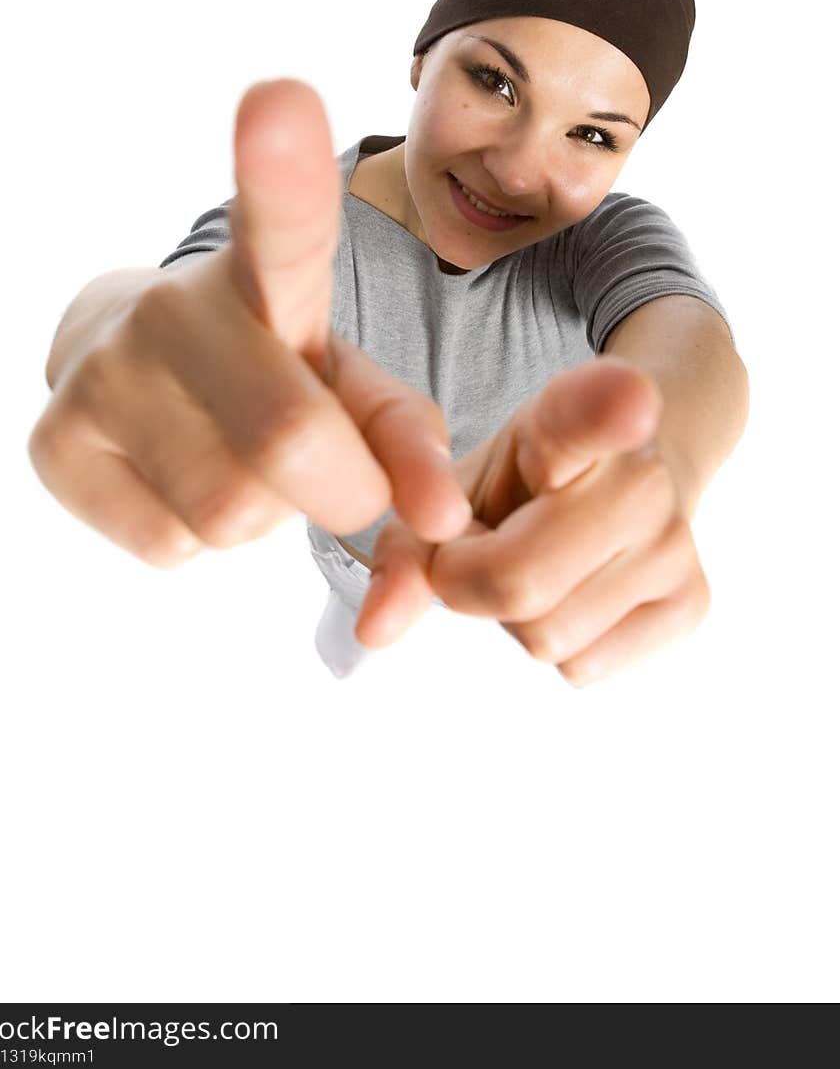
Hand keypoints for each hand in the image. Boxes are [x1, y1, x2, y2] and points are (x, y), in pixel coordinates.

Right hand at [28, 79, 471, 565]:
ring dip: (263, 516)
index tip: (280, 99)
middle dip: (342, 489)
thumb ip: (404, 435)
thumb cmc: (268, 370)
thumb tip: (440, 518)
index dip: (282, 171)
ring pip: (227, 512)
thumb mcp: (347, 382)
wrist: (131, 368)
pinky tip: (181, 482)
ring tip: (238, 463)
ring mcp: (101, 373)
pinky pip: (170, 545)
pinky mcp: (53, 444)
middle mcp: (171, 307)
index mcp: (262, 273)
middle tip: (339, 480)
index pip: (278, 224)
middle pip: (287, 439)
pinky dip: (201, 540)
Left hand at [354, 356, 711, 686]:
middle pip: (520, 582)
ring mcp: (676, 543)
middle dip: (471, 583)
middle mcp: (641, 476)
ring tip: (535, 563)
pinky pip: (585, 666)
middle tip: (481, 548)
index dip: (609, 408)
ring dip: (516, 618)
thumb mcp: (455, 486)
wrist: (630, 469)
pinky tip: (572, 592)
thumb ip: (406, 549)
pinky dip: (560, 645)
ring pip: (549, 637)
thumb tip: (376, 630)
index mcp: (572, 419)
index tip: (631, 402)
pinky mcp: (693, 603)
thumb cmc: (528, 479)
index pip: (591, 414)